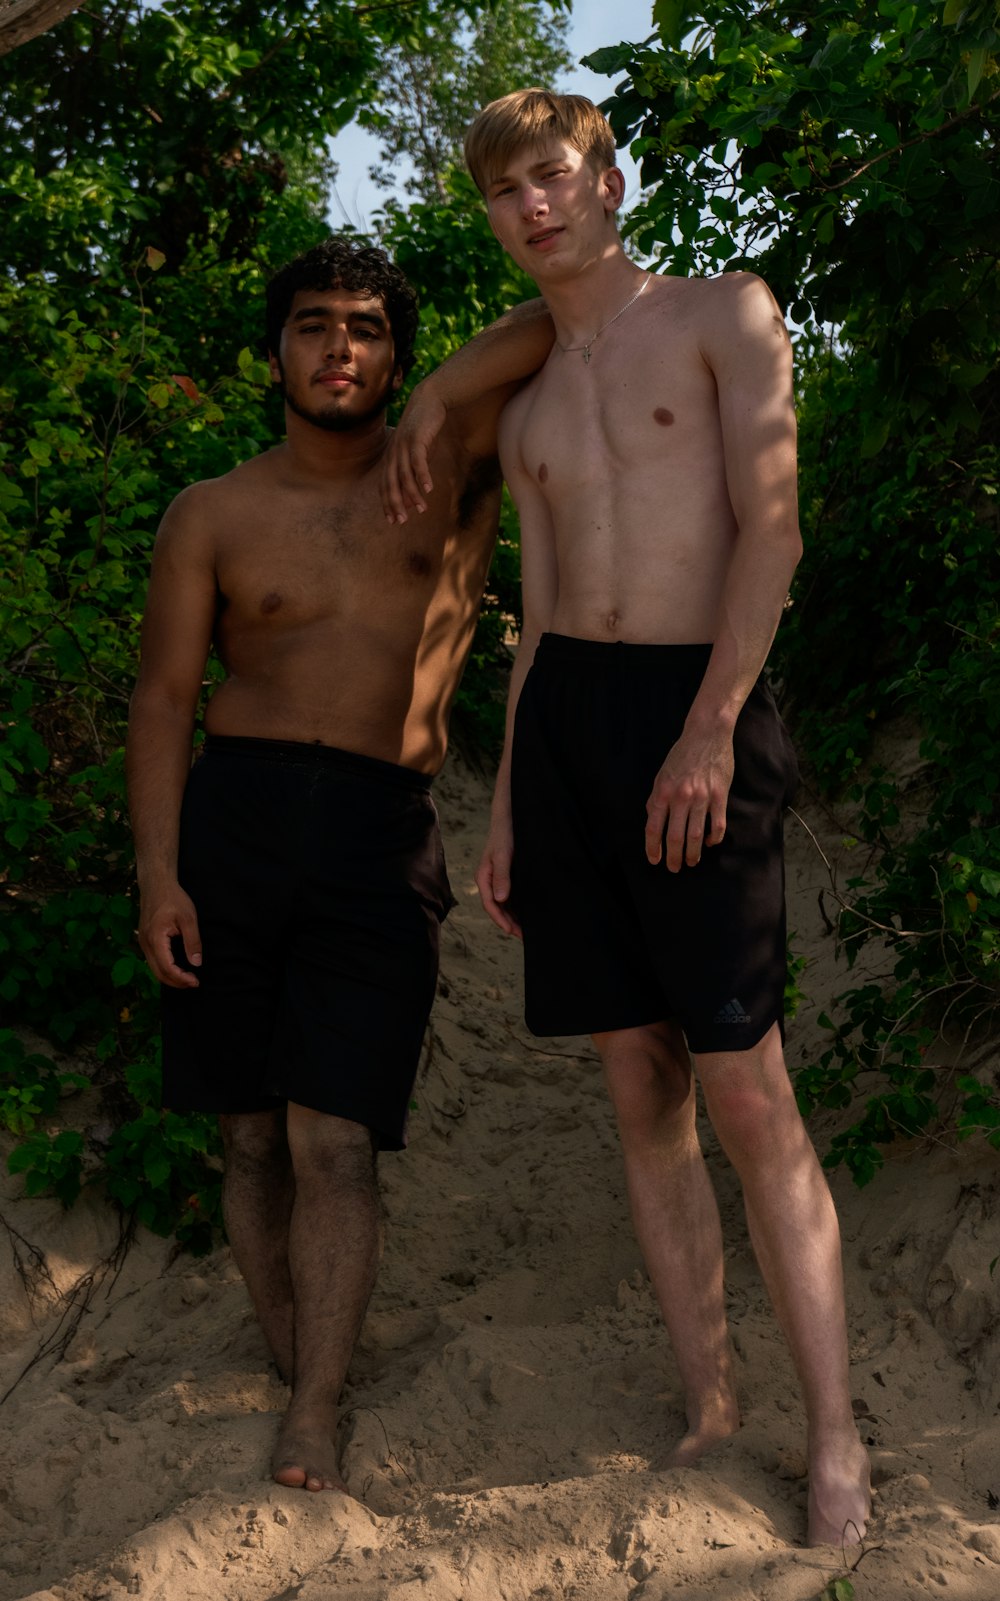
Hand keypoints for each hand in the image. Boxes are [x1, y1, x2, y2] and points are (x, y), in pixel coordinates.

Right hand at [138, 883, 202, 986]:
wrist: (156, 884)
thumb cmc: (173, 898)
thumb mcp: (189, 918)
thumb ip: (193, 941)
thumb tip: (196, 963)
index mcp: (156, 939)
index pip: (167, 968)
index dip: (181, 979)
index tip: (196, 981)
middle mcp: (145, 943)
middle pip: (158, 973)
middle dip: (176, 982)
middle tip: (194, 983)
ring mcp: (143, 942)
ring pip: (154, 968)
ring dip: (170, 977)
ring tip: (188, 978)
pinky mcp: (145, 939)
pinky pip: (153, 961)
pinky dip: (165, 969)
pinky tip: (177, 968)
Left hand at [382, 382, 446, 523]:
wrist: (429, 399)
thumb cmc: (423, 427)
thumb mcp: (416, 451)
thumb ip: (413, 470)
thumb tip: (414, 491)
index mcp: (391, 457)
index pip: (385, 485)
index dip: (388, 503)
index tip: (393, 520)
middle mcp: (393, 452)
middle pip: (391, 483)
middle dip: (395, 504)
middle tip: (401, 521)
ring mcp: (403, 445)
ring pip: (404, 475)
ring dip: (412, 494)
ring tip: (421, 509)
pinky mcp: (416, 439)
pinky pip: (418, 462)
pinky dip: (422, 476)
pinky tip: (428, 489)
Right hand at [475, 816, 521, 937]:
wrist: (509, 817)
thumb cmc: (505, 834)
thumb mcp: (503, 855)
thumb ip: (502, 876)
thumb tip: (501, 899)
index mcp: (484, 877)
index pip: (490, 905)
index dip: (501, 920)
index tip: (512, 931)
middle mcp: (490, 881)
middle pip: (498, 908)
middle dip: (509, 922)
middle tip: (524, 936)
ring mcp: (498, 879)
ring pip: (505, 903)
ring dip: (514, 916)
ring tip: (527, 929)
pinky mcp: (507, 875)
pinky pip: (511, 895)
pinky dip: (518, 906)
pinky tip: (528, 912)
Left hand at [645, 727, 734, 870]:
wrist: (707, 734)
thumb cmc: (682, 755)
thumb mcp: (661, 774)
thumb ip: (656, 798)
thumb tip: (652, 819)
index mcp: (662, 792)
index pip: (654, 828)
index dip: (653, 848)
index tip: (655, 860)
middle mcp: (681, 797)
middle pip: (675, 837)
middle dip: (673, 857)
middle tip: (674, 868)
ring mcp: (702, 797)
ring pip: (696, 836)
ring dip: (692, 853)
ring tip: (691, 862)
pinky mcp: (720, 796)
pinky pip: (717, 825)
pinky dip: (713, 838)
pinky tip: (708, 843)